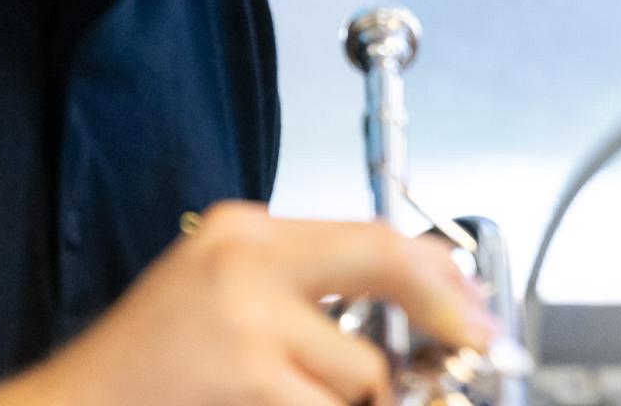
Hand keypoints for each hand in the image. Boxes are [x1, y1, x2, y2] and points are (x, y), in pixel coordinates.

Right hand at [0, 201, 493, 405]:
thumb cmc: (146, 367)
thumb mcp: (224, 291)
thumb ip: (308, 284)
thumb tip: (423, 300)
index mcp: (243, 231)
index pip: (372, 233)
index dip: (440, 271)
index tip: (474, 303)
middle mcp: (246, 260)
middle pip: (387, 262)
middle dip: (444, 309)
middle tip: (474, 342)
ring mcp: (246, 321)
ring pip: (362, 366)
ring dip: (347, 398)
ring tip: (280, 396)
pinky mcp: (248, 377)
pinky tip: (267, 405)